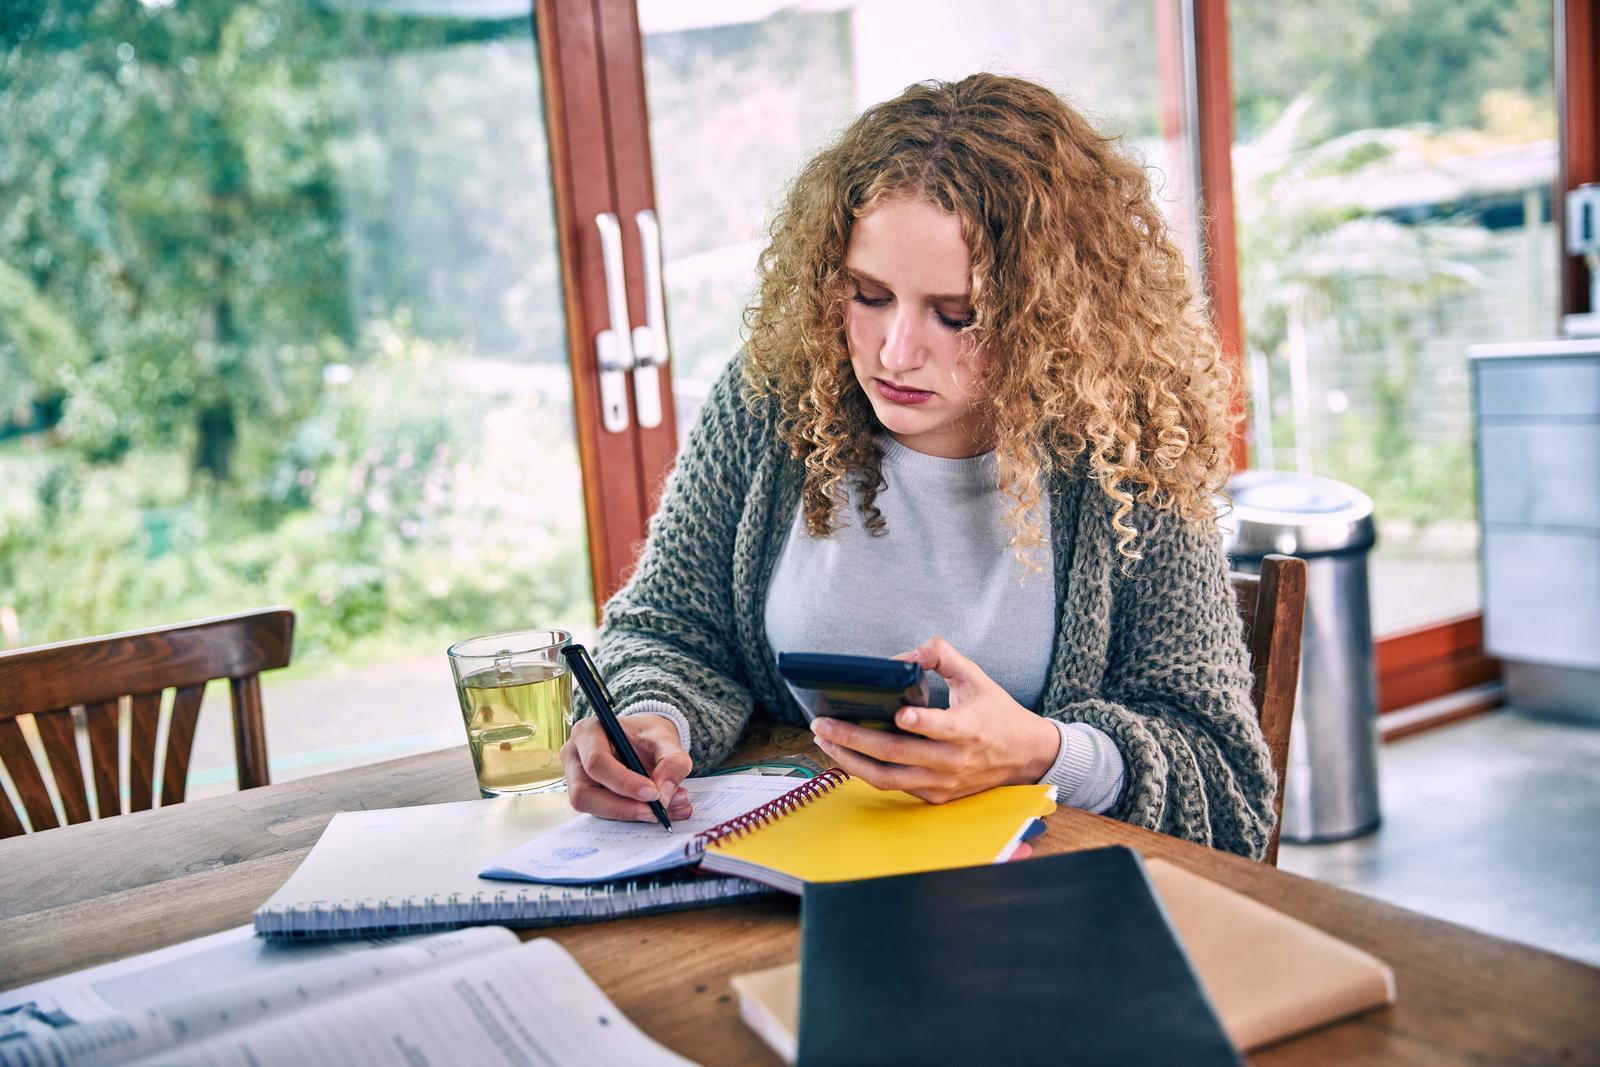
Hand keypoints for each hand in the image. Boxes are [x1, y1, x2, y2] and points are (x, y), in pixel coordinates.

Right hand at [559, 713, 693, 822]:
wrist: (644, 740)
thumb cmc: (647, 735)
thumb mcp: (665, 738)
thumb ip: (673, 760)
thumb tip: (665, 793)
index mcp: (588, 732)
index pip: (596, 762)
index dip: (624, 783)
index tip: (653, 794)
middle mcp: (575, 757)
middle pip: (585, 792)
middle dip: (622, 807)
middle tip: (655, 812)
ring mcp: (576, 780)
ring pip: (591, 808)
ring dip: (627, 815)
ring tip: (660, 812)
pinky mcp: (587, 797)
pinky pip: (602, 814)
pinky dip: (631, 816)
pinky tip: (656, 813)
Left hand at [810, 636, 1059, 803]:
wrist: (1025, 756)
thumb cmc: (996, 712)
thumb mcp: (976, 677)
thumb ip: (942, 656)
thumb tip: (904, 656)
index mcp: (968, 729)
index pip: (943, 728)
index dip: (920, 723)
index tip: (899, 713)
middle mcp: (953, 761)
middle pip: (897, 754)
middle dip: (854, 738)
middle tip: (822, 723)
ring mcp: (943, 784)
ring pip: (888, 779)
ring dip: (850, 760)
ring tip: (824, 740)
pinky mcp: (935, 796)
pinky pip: (894, 787)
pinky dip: (866, 772)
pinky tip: (845, 754)